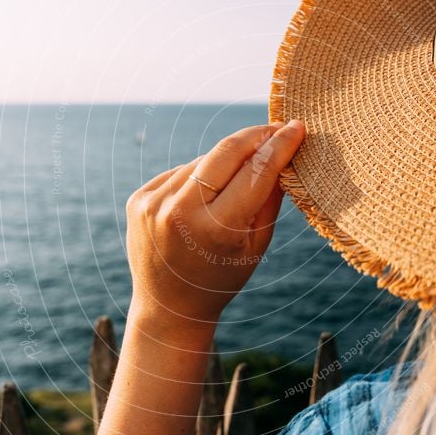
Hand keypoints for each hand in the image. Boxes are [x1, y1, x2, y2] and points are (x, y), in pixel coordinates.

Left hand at [125, 120, 304, 325]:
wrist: (168, 306)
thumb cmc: (221, 277)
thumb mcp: (256, 244)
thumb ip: (271, 197)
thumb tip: (284, 151)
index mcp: (216, 228)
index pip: (256, 172)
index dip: (279, 146)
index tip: (296, 128)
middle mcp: (180, 211)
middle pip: (227, 151)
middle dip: (255, 136)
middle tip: (277, 128)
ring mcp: (154, 202)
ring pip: (204, 161)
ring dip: (226, 162)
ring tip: (235, 185)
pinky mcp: (139, 198)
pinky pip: (181, 172)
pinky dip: (199, 177)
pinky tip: (204, 199)